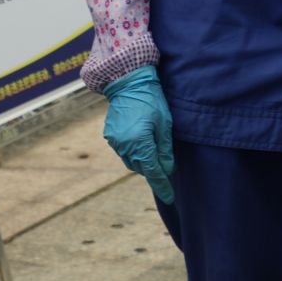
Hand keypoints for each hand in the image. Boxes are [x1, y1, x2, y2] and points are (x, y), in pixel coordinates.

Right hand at [100, 65, 175, 203]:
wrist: (127, 82)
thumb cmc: (151, 100)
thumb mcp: (164, 124)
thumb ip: (165, 149)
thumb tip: (167, 169)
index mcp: (139, 143)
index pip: (153, 171)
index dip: (162, 185)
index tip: (170, 198)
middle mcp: (124, 146)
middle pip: (141, 168)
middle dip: (153, 170)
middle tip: (166, 168)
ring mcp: (115, 141)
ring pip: (131, 161)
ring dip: (143, 162)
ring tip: (154, 155)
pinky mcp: (110, 135)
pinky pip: (124, 151)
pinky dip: (134, 152)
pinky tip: (141, 145)